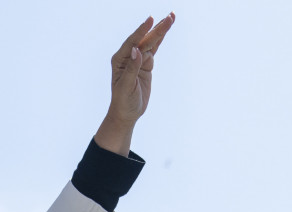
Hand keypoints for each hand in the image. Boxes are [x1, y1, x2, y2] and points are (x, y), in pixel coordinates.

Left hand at [95, 13, 175, 154]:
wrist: (127, 113)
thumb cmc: (123, 101)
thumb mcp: (126, 86)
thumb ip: (131, 68)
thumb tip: (136, 50)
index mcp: (120, 60)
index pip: (132, 42)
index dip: (142, 31)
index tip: (151, 20)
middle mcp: (128, 56)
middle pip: (144, 39)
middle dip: (156, 28)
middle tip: (170, 17)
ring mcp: (138, 59)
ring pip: (151, 42)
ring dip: (161, 30)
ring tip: (171, 17)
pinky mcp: (146, 64)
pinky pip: (154, 49)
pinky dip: (161, 39)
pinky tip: (166, 29)